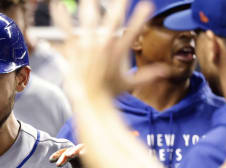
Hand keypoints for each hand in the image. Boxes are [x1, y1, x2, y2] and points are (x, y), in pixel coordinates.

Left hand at [46, 144, 98, 167]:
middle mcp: (83, 153)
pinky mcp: (99, 152)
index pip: (65, 154)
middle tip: (56, 161)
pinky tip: (79, 154)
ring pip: (79, 148)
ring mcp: (91, 152)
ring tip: (66, 157)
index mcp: (76, 157)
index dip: (57, 156)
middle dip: (63, 155)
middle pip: (70, 150)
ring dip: (72, 152)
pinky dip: (84, 151)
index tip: (50, 160)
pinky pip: (91, 149)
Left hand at [50, 0, 165, 101]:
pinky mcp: (73, 49)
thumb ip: (148, 75)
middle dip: (117, 6)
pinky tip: (58, 6)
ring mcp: (88, 45)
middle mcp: (104, 45)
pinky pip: (66, 30)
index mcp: (119, 50)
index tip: (147, 4)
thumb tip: (167, 72)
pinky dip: (62, 17)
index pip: (134, 30)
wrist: (90, 101)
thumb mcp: (130, 84)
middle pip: (112, 19)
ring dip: (88, 6)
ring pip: (88, 20)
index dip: (141, 17)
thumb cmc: (108, 94)